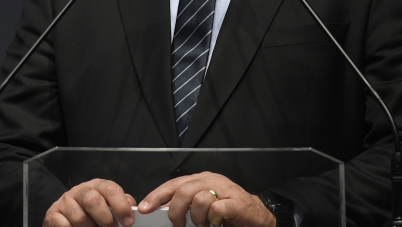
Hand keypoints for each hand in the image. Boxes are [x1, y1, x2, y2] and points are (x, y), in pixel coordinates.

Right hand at [43, 178, 136, 226]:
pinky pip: (64, 226)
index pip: (110, 189)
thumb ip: (120, 205)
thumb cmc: (92, 213)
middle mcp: (80, 190)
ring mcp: (64, 202)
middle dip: (105, 219)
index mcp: (97, 186)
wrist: (65, 218)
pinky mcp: (52, 214)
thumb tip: (132, 207)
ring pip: (79, 217)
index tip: (128, 223)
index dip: (120, 206)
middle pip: (92, 200)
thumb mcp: (107, 206)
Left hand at [136, 172, 274, 226]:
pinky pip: (216, 208)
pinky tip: (216, 224)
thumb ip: (187, 204)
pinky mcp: (235, 201)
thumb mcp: (204, 205)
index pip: (173, 184)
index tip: (144, 208)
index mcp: (200, 179)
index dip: (157, 196)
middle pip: (183, 190)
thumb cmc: (228, 212)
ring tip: (203, 225)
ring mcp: (224, 189)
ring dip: (197, 218)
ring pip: (199, 199)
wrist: (257, 216)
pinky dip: (212, 219)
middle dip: (176, 211)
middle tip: (178, 225)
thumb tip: (164, 211)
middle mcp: (211, 180)